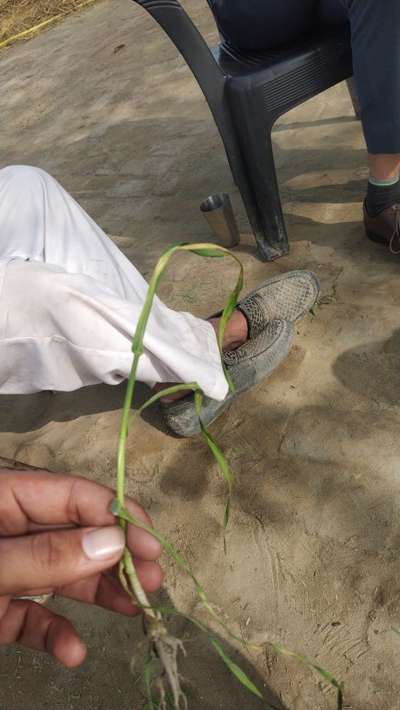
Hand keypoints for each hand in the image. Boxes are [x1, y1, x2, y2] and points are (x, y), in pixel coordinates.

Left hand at [0, 470, 162, 666]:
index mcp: (5, 500)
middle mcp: (12, 530)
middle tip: (153, 580)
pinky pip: (34, 615)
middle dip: (117, 557)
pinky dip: (55, 633)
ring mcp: (8, 569)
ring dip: (100, 592)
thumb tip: (113, 543)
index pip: (73, 495)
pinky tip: (72, 651)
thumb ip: (46, 554)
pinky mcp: (0, 608)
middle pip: (76, 534)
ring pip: (64, 574)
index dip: (117, 516)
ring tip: (135, 608)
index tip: (151, 546)